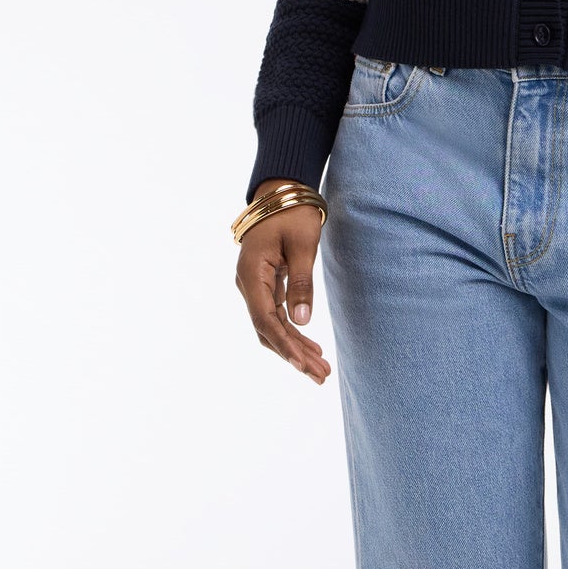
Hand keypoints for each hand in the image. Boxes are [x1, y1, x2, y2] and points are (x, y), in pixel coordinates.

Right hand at [234, 180, 331, 383]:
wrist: (282, 192)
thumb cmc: (293, 214)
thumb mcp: (302, 246)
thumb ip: (302, 283)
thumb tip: (302, 321)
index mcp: (251, 273)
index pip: (265, 319)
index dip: (284, 345)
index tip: (302, 365)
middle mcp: (248, 284)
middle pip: (267, 329)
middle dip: (293, 354)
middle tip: (320, 376)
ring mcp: (254, 286)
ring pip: (271, 326)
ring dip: (294, 348)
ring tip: (320, 369)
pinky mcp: (265, 285)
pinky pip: (275, 315)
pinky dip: (292, 332)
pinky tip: (311, 348)